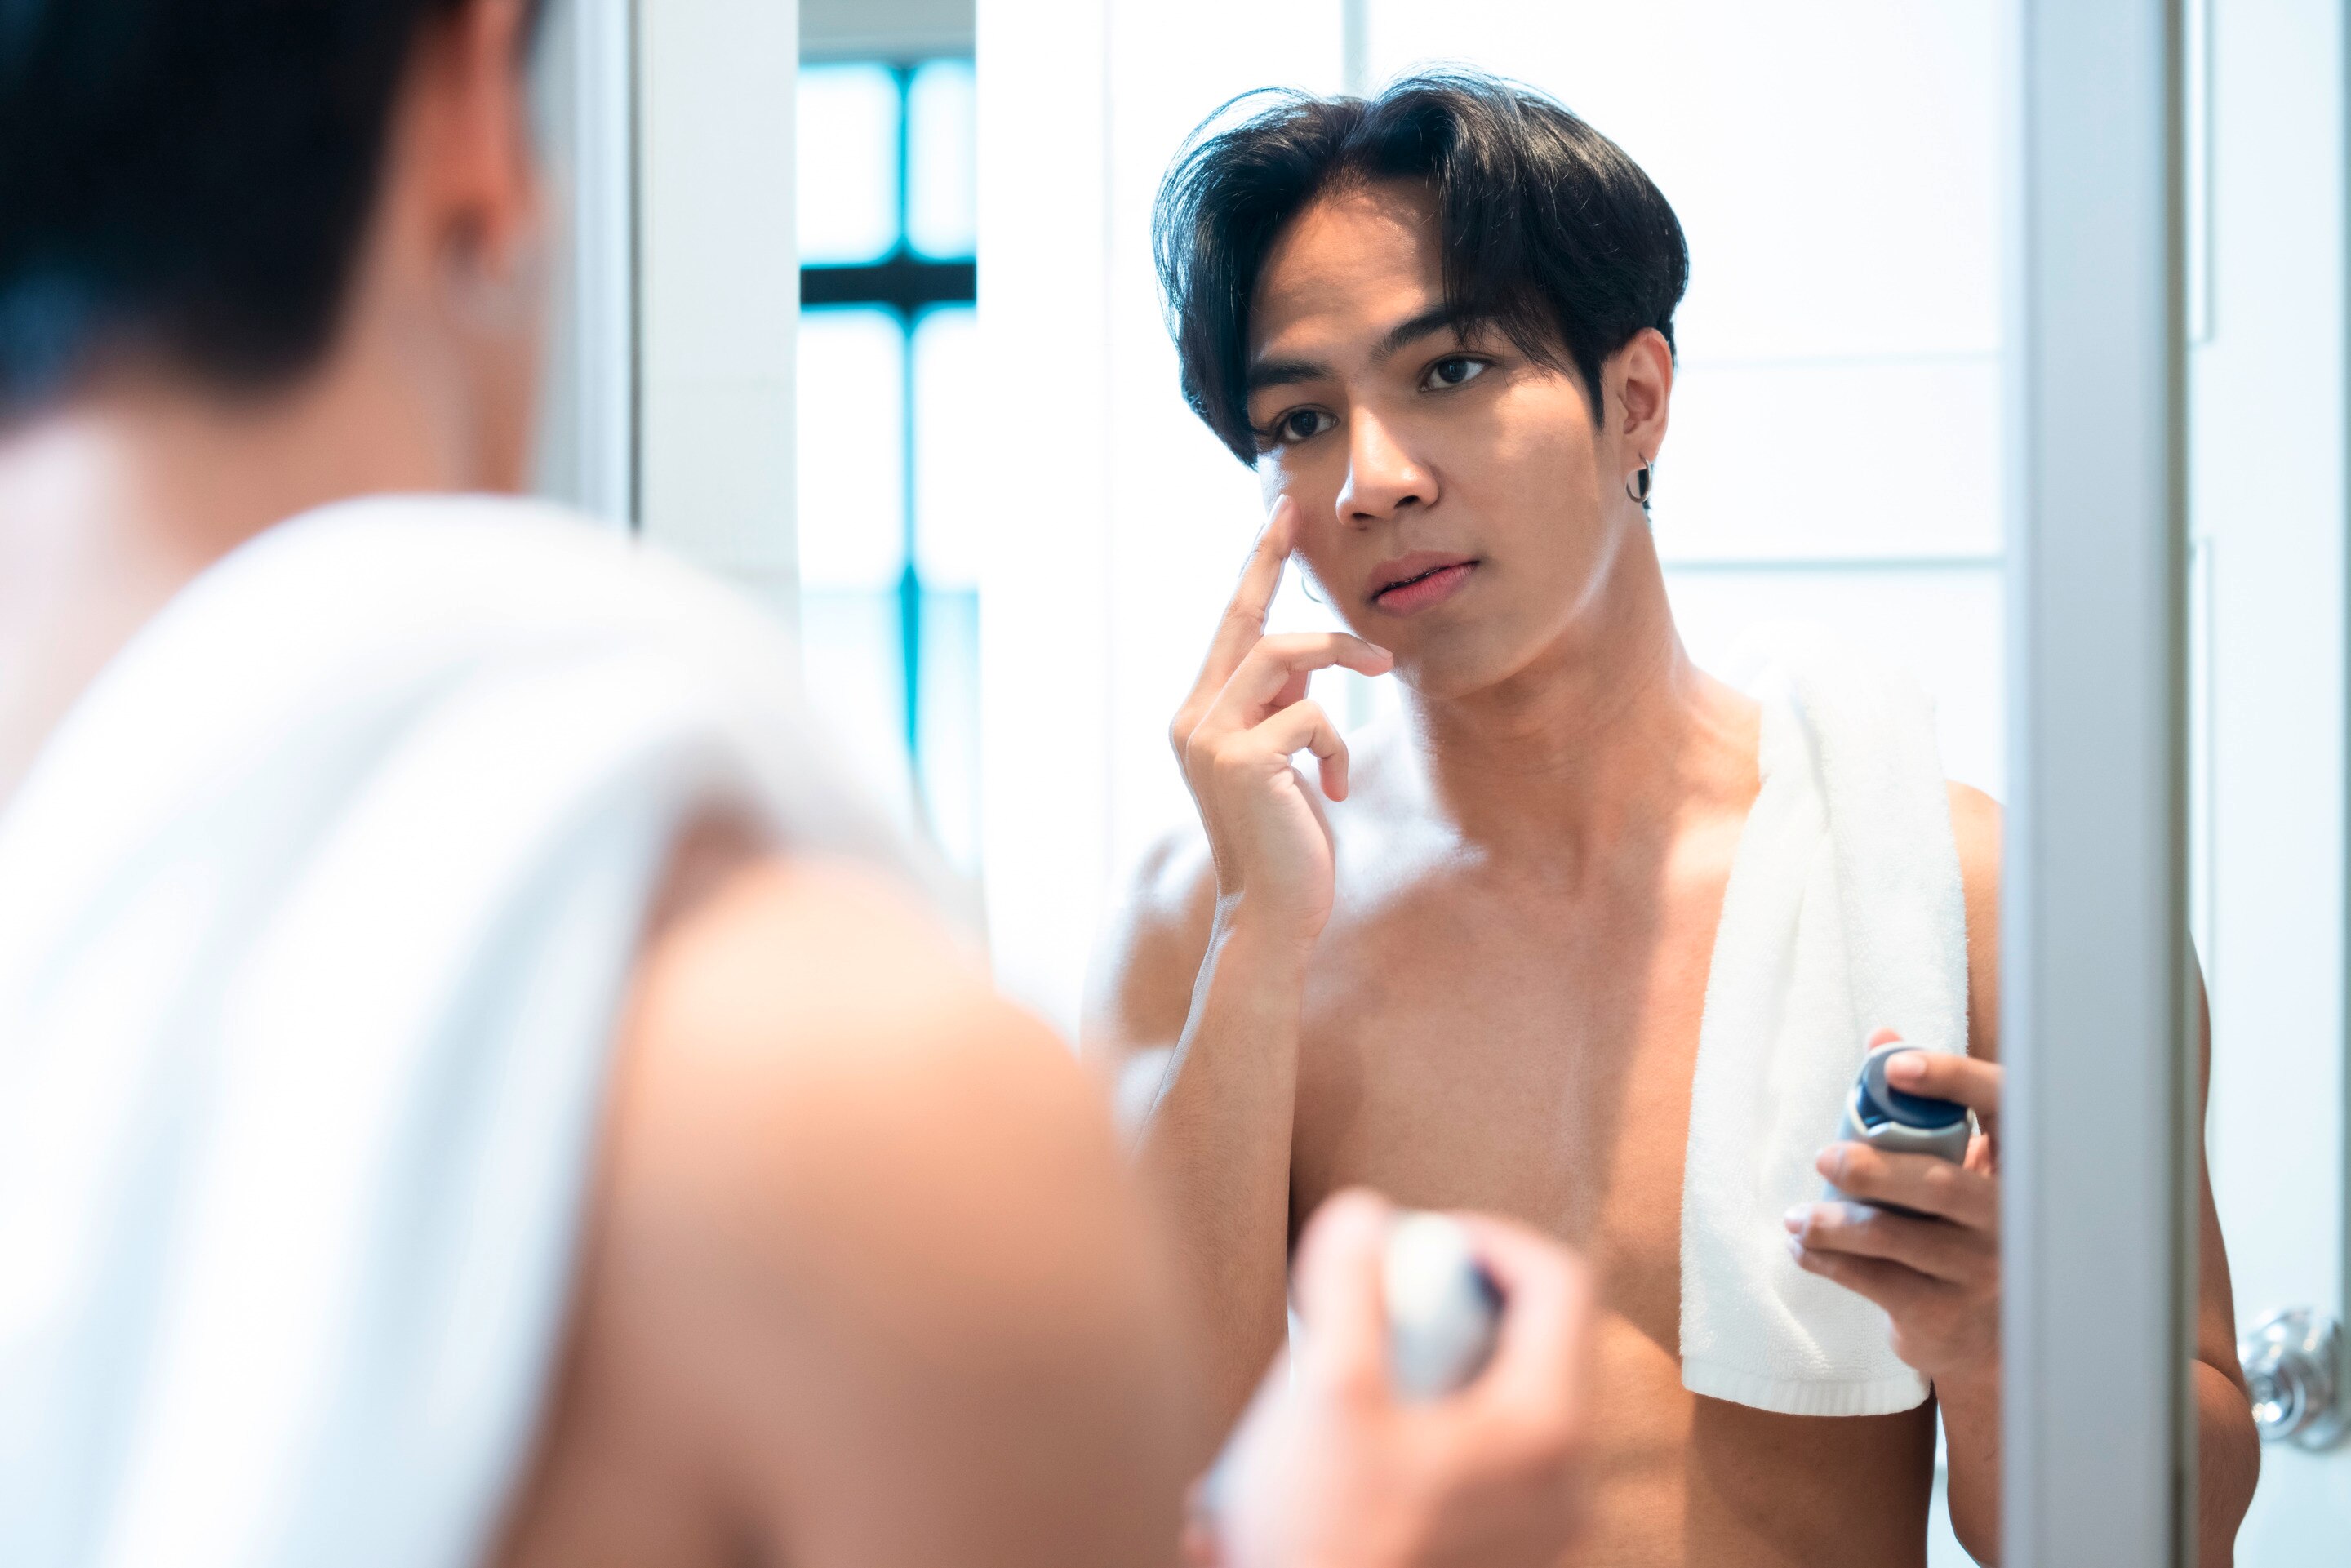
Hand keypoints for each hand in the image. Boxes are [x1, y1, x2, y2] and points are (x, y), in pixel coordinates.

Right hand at [1170, 500, 1391, 943]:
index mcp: (1199, 716)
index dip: (1254, 570)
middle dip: (1271, 562)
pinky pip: (1311, 714)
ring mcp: (1210, 738)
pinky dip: (1337, 744)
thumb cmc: (1286, 843)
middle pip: (1245, 622)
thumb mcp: (1284, 760)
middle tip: (1300, 512)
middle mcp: (1192, 719)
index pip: (1230, 629)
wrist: (1271, 914)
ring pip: (1282, 655)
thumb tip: (1308, 660)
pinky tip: (1335, 789)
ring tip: (1385, 671)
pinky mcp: (1241, 759)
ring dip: (1342, 657)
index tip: (1278, 515)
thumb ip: (1283, 706)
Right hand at [1197, 1190, 1592, 1567]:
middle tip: (1388, 1292)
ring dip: (1452, 1350)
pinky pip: (1501, 1442)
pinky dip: (1449, 1406)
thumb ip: (1351, 1289)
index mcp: (1546, 1427)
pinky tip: (1374, 1426)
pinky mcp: (1514, 1545)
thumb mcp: (1326, 1392)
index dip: (1489, 1237)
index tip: (1418, 1238)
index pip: (1559, 1281)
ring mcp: (1546, 1518)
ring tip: (1370, 1360)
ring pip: (1519, 1387)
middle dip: (1462, 1294)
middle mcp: (1567, 1475)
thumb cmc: (1325, 1540)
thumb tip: (1365, 1212)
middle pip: (1542, 1333)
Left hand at [1785, 1028, 2003, 1383]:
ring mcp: (1982, 1271)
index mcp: (2016, 1168)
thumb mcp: (1959, 1169)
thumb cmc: (1965, 1233)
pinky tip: (1803, 1247)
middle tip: (1825, 1157)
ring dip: (1833, 1222)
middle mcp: (2010, 1221)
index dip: (1953, 1081)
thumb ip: (1923, 1105)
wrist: (1990, 1337)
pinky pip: (1873, 1280)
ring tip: (1797, 1217)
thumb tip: (1883, 1035)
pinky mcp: (1945, 1314)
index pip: (2003, 1108)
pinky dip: (1827, 1259)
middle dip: (1871, 1167)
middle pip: (1940, 1183)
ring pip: (1896, 1236)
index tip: (1896, 1068)